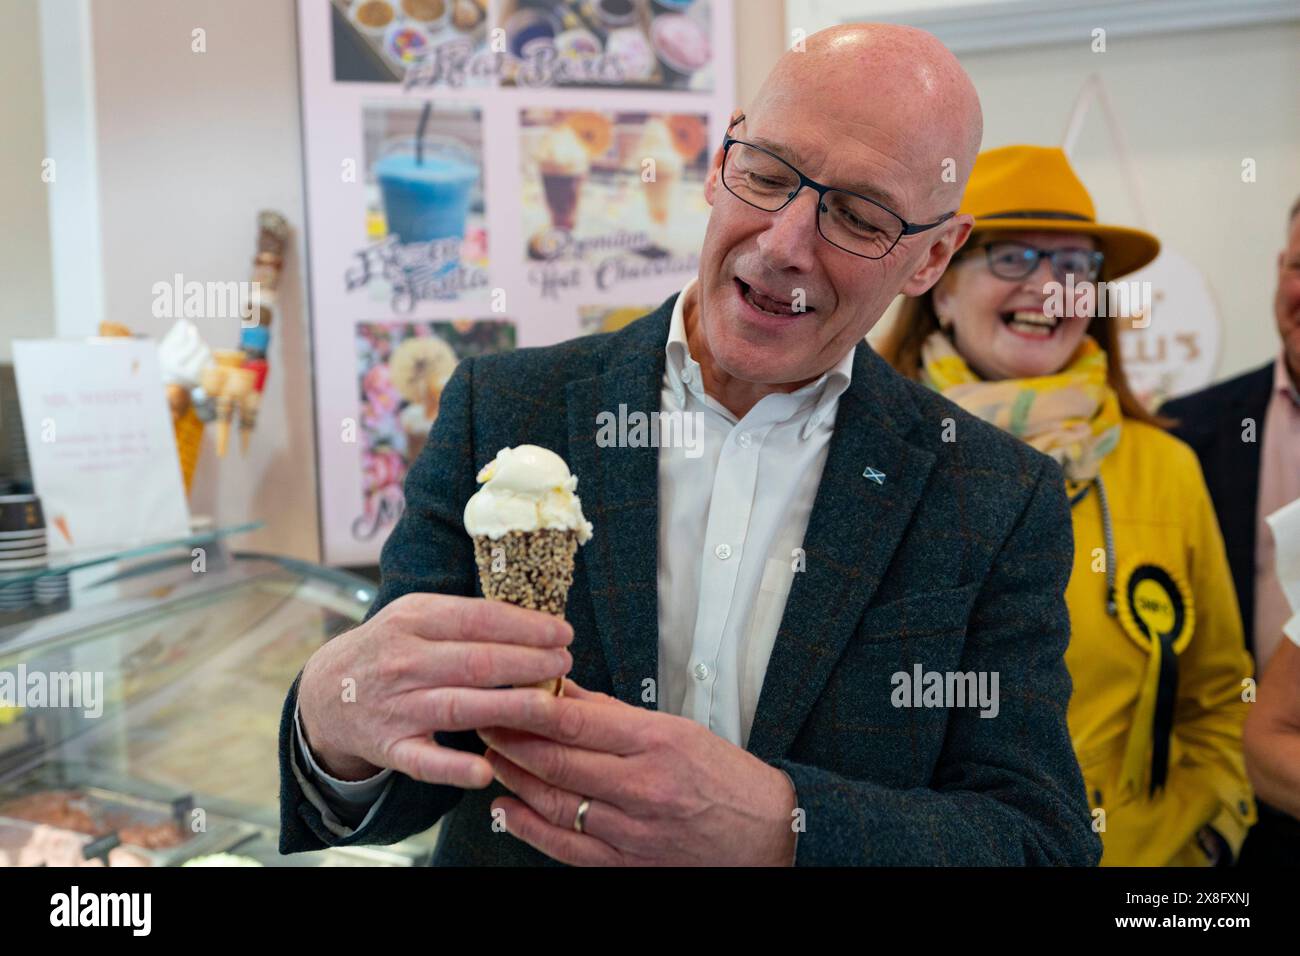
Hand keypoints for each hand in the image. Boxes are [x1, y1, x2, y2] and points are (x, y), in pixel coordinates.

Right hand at [296, 593, 572, 785]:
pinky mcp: (390, 747)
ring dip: (510, 706)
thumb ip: (465, 616)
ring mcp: (397, 706)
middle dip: (528, 662)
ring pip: (460, 707)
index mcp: (413, 620)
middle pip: (477, 662)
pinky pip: (425, 761)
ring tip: (550, 704)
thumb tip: (532, 621)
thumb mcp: (416, 615)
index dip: (526, 626)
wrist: (325, 691)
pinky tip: (485, 772)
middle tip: (565, 664)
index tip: (562, 633)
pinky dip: (453, 769)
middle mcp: (404, 661)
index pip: (479, 619)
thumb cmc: (389, 647)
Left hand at [478, 680, 797, 865]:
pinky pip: (566, 847)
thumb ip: (615, 715)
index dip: (529, 708)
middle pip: (557, 761)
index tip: (503, 692)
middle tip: (484, 719)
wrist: (767, 835)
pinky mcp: (626, 864)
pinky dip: (529, 828)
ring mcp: (632, 830)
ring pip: (554, 802)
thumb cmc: (726, 779)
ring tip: (491, 756)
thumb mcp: (677, 730)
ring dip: (514, 778)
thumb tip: (565, 692)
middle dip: (511, 739)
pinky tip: (506, 809)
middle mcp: (642, 787)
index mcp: (656, 743)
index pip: (577, 722)